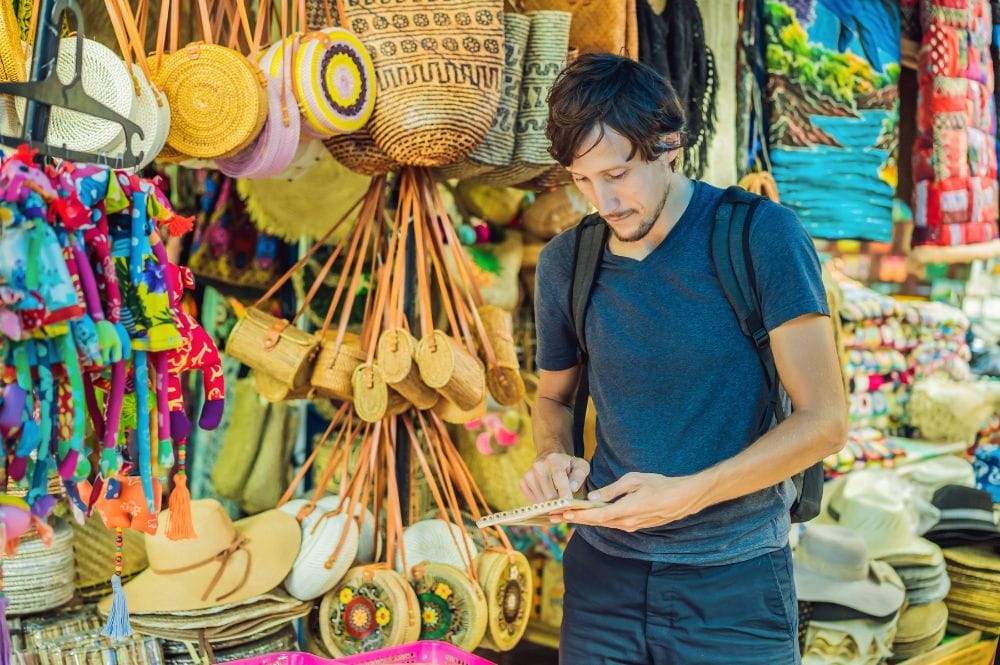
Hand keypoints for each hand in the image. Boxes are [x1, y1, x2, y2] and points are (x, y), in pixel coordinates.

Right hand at [519, 452, 589, 501]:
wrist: (549, 459)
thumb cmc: (568, 466)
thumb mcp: (580, 466)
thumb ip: (579, 476)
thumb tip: (573, 488)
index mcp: (553, 459)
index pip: (558, 478)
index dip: (564, 493)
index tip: (569, 503)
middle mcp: (538, 466)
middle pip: (549, 494)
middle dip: (559, 503)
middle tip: (567, 507)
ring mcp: (529, 474)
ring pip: (541, 500)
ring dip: (551, 505)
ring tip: (558, 500)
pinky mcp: (523, 483)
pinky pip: (533, 501)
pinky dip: (542, 504)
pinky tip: (548, 498)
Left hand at [560, 472, 710, 531]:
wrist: (682, 498)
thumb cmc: (659, 484)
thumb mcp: (633, 480)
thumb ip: (611, 490)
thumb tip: (592, 498)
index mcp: (625, 511)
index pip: (595, 517)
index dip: (577, 516)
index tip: (561, 514)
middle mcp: (627, 523)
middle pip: (595, 523)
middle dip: (574, 520)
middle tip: (554, 518)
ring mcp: (631, 527)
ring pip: (603, 524)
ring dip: (584, 521)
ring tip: (566, 517)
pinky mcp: (636, 526)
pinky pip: (613, 523)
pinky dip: (598, 520)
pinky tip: (588, 516)